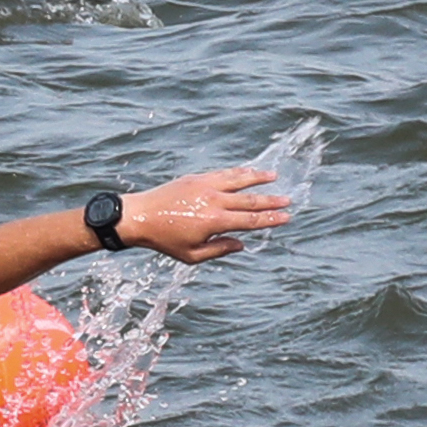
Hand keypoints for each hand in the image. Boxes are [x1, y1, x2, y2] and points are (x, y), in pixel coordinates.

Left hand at [116, 166, 292, 260]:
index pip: (250, 220)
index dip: (270, 219)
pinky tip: (247, 171)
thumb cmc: (164, 240)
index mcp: (214, 221)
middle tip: (288, 199)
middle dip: (271, 200)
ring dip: (258, 177)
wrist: (139, 216)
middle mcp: (213, 200)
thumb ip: (219, 249)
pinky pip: (222, 173)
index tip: (286, 217)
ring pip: (238, 179)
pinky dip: (238, 172)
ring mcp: (205, 186)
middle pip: (249, 199)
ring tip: (273, 176)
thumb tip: (241, 244)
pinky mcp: (196, 178)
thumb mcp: (192, 255)